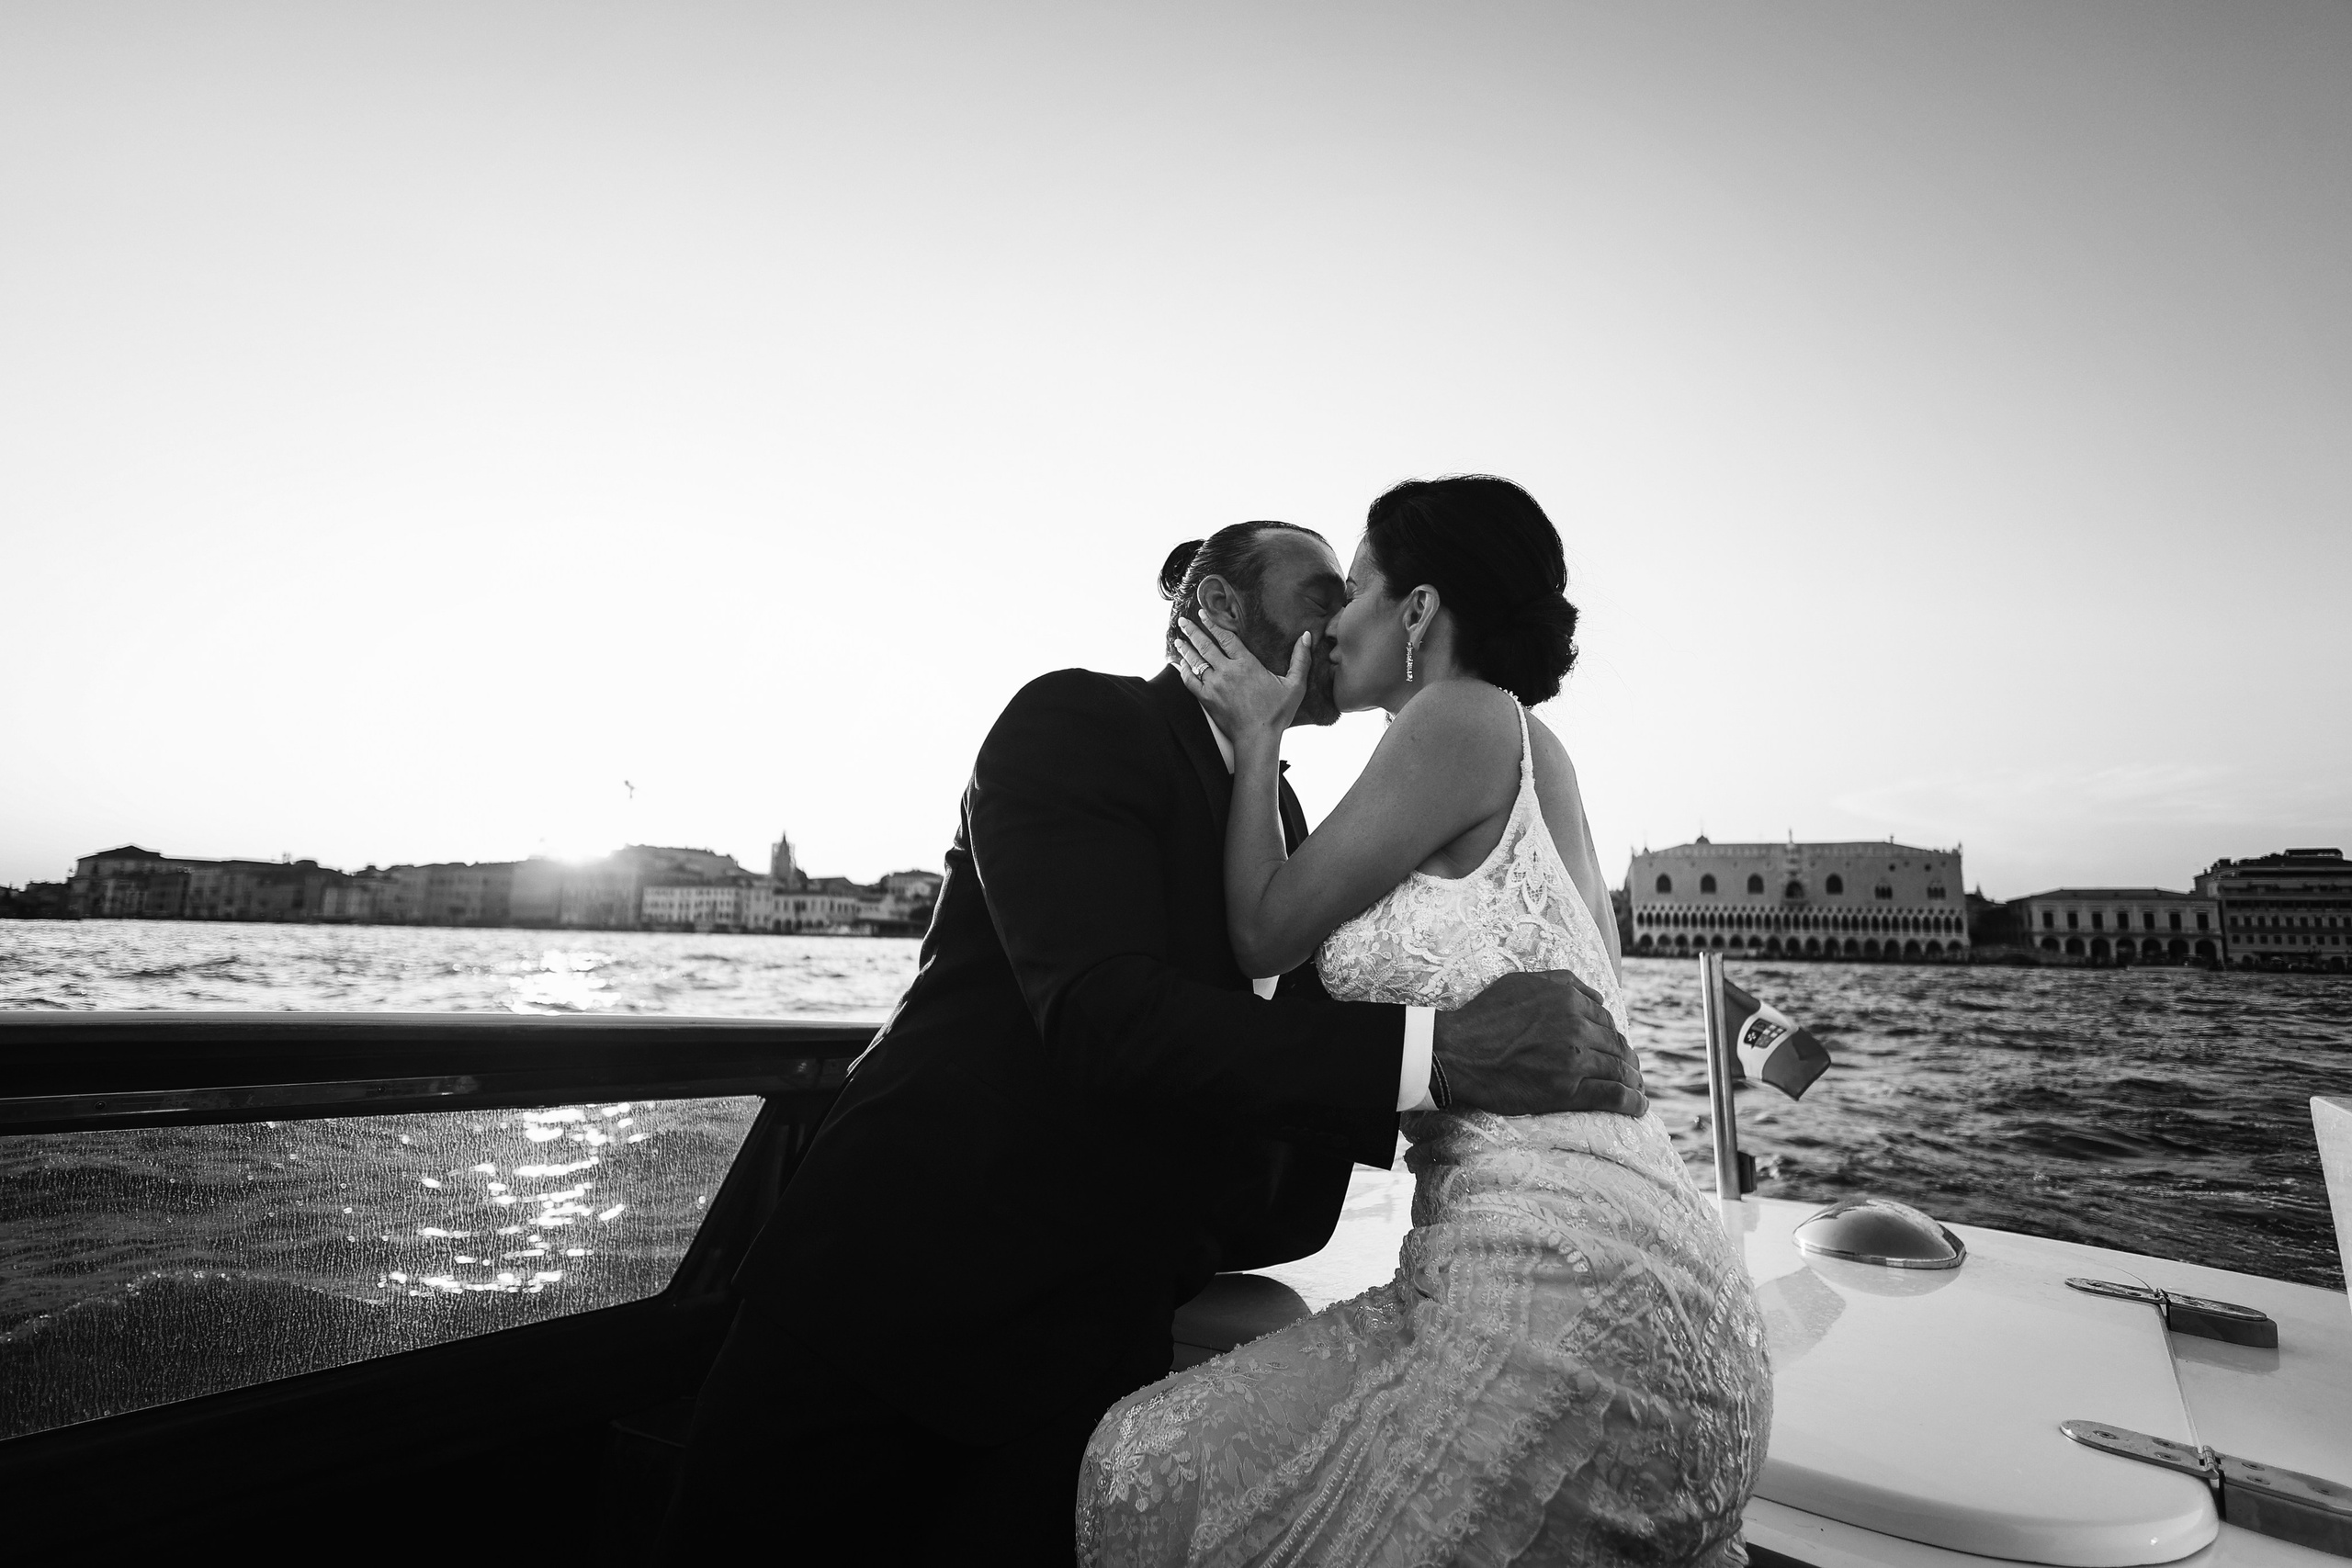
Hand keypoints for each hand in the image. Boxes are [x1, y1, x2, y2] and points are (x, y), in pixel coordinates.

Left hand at [1173, 617, 1309, 746]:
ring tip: (1178, 639)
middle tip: (1183, 621)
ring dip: (1186, 649)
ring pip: (1196, 661)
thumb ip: (1301, 659)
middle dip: (1193, 631)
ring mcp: (1214, 685)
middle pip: (1206, 645)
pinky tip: (1180, 665)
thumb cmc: (1277, 713)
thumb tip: (1307, 636)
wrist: (1257, 738)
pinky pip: (1190, 681)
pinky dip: (1184, 671)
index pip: (1226, 637)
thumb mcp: (1295, 685)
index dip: (1213, 623)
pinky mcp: (1206, 699)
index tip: (1203, 613)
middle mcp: (1227, 671)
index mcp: (1246, 663)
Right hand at [1432, 970, 1645, 1117]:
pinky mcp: (1567, 1091)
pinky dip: (1631, 1102)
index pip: (1606, 1019)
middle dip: (1628, 1059)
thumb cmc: (1483, 1016)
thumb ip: (1563, 982)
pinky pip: (1612, 1096)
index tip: (1615, 1048)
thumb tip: (1598, 996)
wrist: (1457, 1052)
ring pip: (1619, 1070)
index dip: (1613, 1035)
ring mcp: (1573, 1060)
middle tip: (1632, 1071)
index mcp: (1568, 1000)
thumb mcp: (1522, 982)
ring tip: (1638, 1090)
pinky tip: (1639, 1107)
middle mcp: (1576, 1028)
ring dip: (1634, 1081)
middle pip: (1617, 1045)